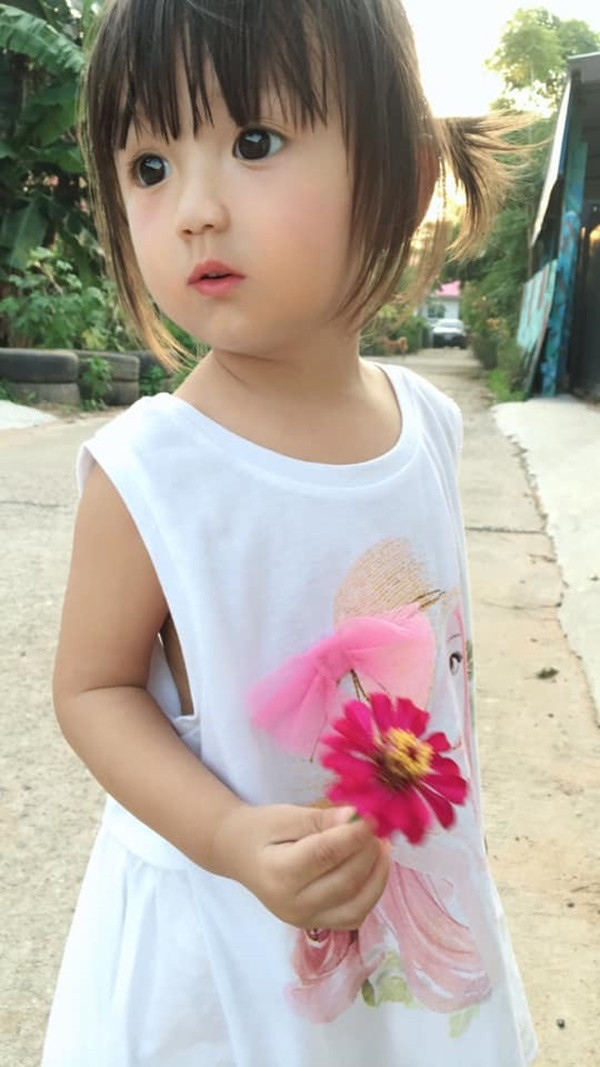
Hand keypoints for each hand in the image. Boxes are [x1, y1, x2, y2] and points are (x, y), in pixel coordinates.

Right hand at [214, 803, 389, 929]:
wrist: (239, 854)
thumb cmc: (260, 830)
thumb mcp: (284, 816)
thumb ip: (319, 819)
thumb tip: (354, 817)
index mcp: (278, 873)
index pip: (325, 855)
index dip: (354, 835)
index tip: (372, 816)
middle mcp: (292, 904)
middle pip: (345, 882)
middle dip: (368, 853)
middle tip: (379, 828)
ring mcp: (305, 920)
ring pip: (355, 907)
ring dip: (377, 878)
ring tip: (383, 848)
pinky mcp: (316, 924)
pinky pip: (353, 916)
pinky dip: (370, 894)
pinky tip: (374, 868)